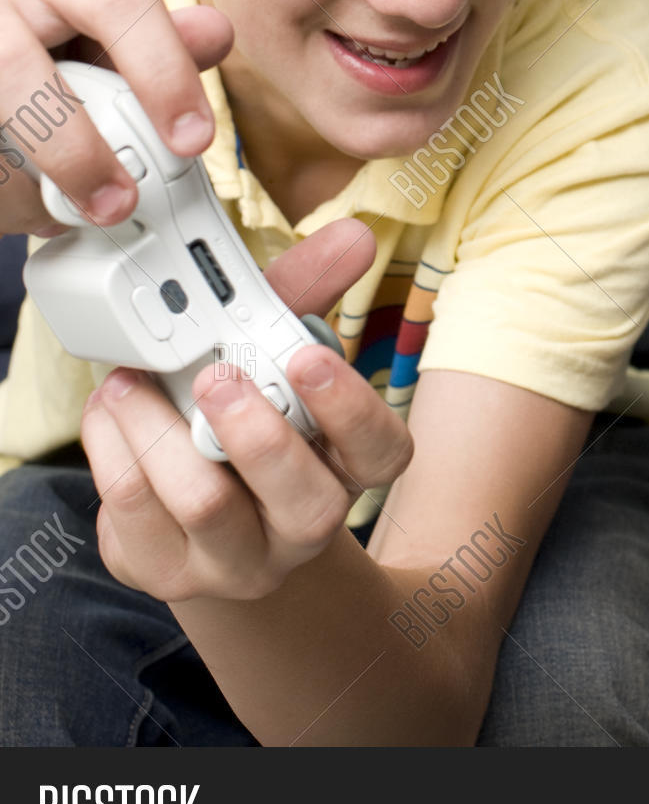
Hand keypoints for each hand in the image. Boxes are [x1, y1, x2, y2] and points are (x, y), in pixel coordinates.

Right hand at [0, 0, 227, 236]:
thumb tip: (215, 34)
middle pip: (21, 72)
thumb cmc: (29, 14)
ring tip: (53, 207)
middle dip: (77, 153)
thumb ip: (153, 33)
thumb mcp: (88, 12)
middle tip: (116, 204)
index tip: (192, 140)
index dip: (162, 73)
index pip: (117, 0)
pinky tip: (22, 200)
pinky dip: (3, 197)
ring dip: (23, 187)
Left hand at [78, 216, 411, 602]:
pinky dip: (112, 446)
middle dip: (255, 432)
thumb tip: (353, 235)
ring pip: (205, 505)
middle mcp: (305, 522)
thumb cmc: (247, 415)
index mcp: (348, 464)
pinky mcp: (164, 568)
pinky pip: (134, 512)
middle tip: (215, 376)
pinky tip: (110, 408)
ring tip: (130, 380)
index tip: (306, 358)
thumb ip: (305, 295)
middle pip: (302, 497)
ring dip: (159, 429)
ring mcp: (237, 557)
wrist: (195, 509)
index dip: (349, 407)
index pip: (382, 449)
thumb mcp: (274, 353)